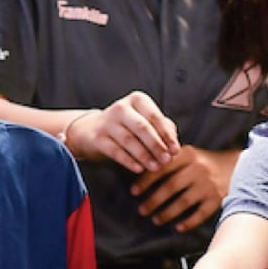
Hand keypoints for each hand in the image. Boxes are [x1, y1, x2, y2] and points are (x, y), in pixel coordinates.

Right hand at [64, 91, 178, 174]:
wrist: (92, 129)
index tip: (175, 150)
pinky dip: (128, 161)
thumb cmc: (128, 126)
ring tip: (155, 167)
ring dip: (144, 156)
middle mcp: (121, 108)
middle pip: (142, 127)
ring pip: (129, 140)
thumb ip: (163, 129)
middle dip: (156, 145)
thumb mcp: (146, 121)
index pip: (154, 117)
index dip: (166, 135)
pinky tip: (139, 169)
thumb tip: (173, 144)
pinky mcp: (97, 137)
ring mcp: (107, 122)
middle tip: (167, 160)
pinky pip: (115, 151)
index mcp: (137, 100)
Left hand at [130, 146, 233, 231]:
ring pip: (183, 202)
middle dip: (153, 200)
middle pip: (170, 186)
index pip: (162, 168)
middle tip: (142, 210)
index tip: (133, 191)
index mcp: (188, 155)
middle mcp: (198, 168)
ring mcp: (209, 184)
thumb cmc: (204, 163)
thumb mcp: (189, 154)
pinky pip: (201, 213)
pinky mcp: (218, 198)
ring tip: (155, 220)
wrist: (238, 167)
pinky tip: (178, 227)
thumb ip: (169, 160)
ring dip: (167, 213)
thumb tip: (141, 169)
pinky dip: (189, 222)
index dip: (145, 180)